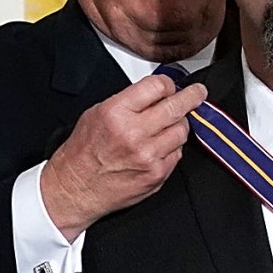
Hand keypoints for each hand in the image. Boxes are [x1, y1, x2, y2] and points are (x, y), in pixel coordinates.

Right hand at [40, 73, 206, 238]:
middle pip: (177, 106)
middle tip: (197, 93)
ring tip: (167, 126)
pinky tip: (158, 148)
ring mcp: (148, 155)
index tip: (172, 85)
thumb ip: (128, 101)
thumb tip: (155, 93)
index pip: (157, 86)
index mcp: (116, 112)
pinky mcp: (157, 173)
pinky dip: (172, 148)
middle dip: (192, 96)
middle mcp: (134, 133)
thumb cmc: (82, 152)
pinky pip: (177, 153)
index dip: (168, 84)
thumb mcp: (96, 114)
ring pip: (182, 130)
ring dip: (179, 125)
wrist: (75, 189)